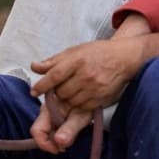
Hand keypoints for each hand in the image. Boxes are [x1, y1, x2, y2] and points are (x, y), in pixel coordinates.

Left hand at [30, 38, 144, 109]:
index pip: (55, 75)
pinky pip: (82, 108)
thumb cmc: (97, 53)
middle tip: (58, 89)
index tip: (34, 92)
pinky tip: (79, 96)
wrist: (123, 58)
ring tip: (70, 91)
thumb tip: (34, 66)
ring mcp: (94, 88)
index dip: (42, 85)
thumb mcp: (75, 51)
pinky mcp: (101, 99)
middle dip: (56, 92)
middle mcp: (86, 75)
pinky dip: (77, 105)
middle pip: (62, 92)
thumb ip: (54, 61)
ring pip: (71, 102)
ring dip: (66, 100)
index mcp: (77, 60)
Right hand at [30, 101, 94, 152]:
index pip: (37, 130)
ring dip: (56, 140)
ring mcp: (47, 115)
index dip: (45, 144)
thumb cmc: (87, 104)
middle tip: (67, 144)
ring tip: (71, 136)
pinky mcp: (52, 118)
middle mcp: (44, 111)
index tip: (59, 149)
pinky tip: (68, 134)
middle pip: (40, 133)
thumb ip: (70, 128)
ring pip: (45, 134)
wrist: (90, 93)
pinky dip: (58, 136)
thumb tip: (59, 142)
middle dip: (52, 143)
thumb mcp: (81, 116)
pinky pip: (51, 132)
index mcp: (48, 108)